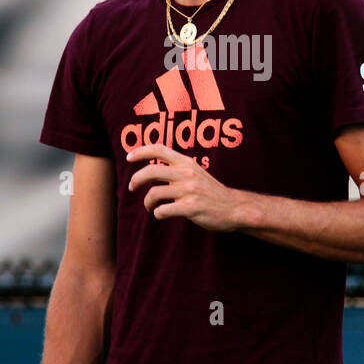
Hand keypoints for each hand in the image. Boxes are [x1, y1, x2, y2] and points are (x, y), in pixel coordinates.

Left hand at [125, 144, 251, 231]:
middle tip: (131, 187)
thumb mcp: (196, 172)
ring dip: (147, 202)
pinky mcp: (190, 208)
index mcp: (187, 163)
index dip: (140, 151)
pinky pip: (163, 210)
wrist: (234, 208)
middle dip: (135, 180)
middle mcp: (187, 174)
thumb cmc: (211, 192)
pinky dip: (158, 213)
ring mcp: (189, 191)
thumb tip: (153, 168)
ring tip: (150, 207)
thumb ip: (178, 168)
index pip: (159, 149)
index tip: (129, 157)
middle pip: (151, 171)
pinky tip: (162, 214)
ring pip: (154, 193)